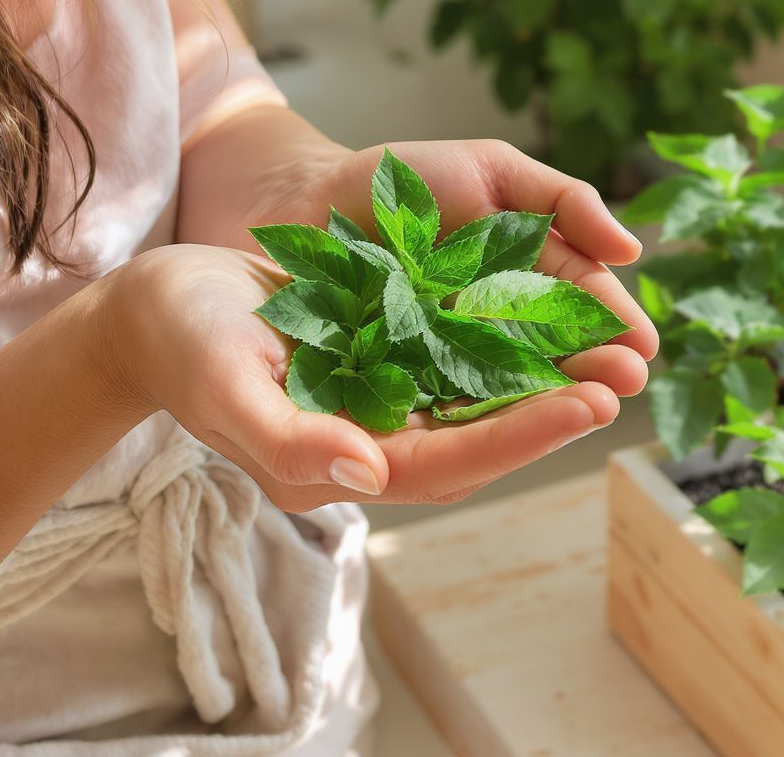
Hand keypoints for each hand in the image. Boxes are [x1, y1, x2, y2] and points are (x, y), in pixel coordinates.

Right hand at [110, 243, 628, 512]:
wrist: (158, 305)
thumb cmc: (180, 342)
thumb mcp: (222, 384)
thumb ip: (286, 440)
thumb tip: (367, 476)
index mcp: (335, 463)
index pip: (446, 463)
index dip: (518, 437)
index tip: (586, 403)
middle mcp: (368, 442)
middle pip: (477, 436)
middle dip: (552, 409)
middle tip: (625, 372)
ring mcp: (376, 401)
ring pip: (475, 398)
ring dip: (541, 374)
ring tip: (608, 343)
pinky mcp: (379, 358)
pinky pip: (453, 356)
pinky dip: (500, 339)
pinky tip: (546, 309)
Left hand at [320, 139, 657, 390]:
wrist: (310, 195)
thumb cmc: (404, 179)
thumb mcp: (493, 172)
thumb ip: (563, 201)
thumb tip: (634, 249)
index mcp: (525, 278)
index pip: (581, 305)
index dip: (611, 323)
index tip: (642, 344)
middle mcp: (495, 326)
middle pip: (552, 353)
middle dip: (590, 367)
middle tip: (625, 382)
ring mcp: (447, 358)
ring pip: (505, 384)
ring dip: (546, 398)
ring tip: (583, 406)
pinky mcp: (401, 381)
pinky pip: (442, 398)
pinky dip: (474, 408)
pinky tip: (504, 418)